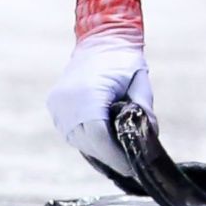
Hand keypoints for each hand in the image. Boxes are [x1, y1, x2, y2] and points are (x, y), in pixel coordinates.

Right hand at [46, 33, 155, 182]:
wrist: (101, 36)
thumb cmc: (124, 57)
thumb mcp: (140, 83)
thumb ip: (144, 111)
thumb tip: (149, 139)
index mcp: (88, 94)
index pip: (100, 138)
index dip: (116, 156)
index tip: (132, 167)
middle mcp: (67, 102)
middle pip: (88, 144)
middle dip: (110, 158)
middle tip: (130, 168)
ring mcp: (58, 105)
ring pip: (79, 141)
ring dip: (98, 151)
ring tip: (119, 158)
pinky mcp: (55, 106)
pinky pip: (72, 132)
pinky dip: (88, 140)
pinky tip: (104, 145)